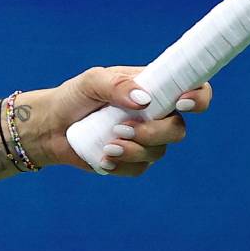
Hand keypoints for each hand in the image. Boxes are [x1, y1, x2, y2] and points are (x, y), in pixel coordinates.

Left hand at [18, 66, 210, 174]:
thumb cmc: (74, 97)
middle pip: (178, 129)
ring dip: (133, 150)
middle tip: (123, 128)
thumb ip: (116, 85)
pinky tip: (102, 157)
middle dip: (155, 132)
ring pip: (159, 151)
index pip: (193, 89)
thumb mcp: (92, 82)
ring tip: (107, 144)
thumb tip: (144, 99)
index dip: (198, 97)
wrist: (52, 126)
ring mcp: (146, 139)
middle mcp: (156, 114)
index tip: (181, 102)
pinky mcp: (133, 161)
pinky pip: (140, 168)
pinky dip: (121, 164)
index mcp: (154, 88)